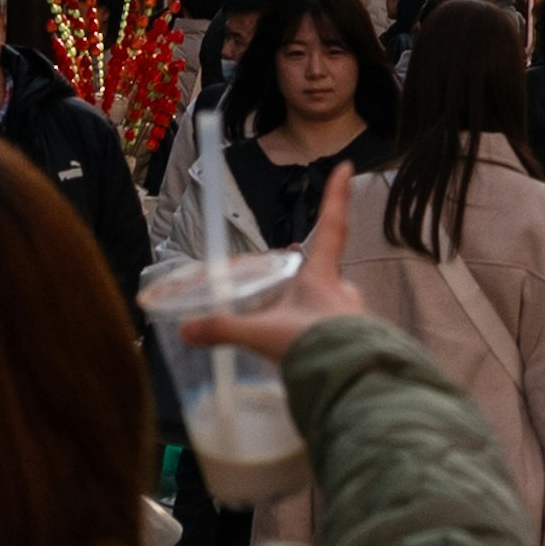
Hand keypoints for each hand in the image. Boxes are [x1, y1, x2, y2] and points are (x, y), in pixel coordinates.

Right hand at [181, 160, 356, 359]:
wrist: (348, 379)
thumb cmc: (310, 345)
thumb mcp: (261, 334)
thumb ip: (224, 329)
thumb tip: (187, 329)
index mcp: (322, 275)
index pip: (331, 225)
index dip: (336, 196)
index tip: (347, 166)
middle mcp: (343, 290)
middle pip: (326, 271)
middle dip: (307, 281)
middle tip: (288, 294)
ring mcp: (353, 315)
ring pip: (331, 305)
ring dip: (314, 315)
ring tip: (293, 335)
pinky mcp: (357, 341)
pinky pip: (337, 332)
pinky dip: (322, 339)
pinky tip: (308, 356)